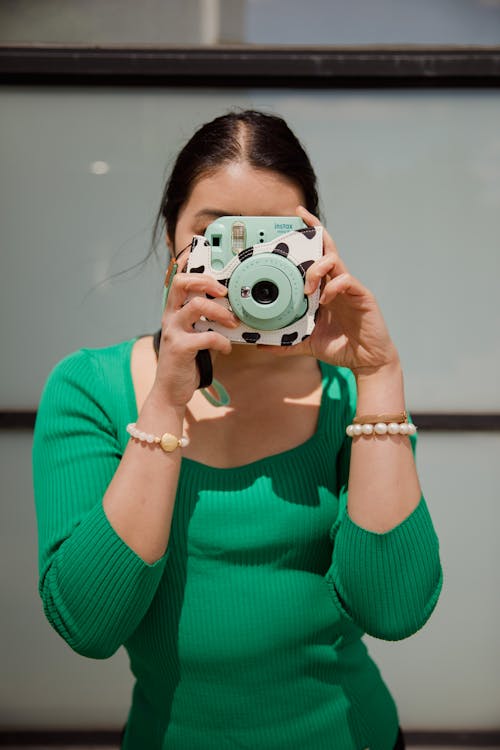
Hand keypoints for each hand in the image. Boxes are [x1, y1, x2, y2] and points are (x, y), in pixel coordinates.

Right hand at [152, 258, 237, 406]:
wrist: (171, 391)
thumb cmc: (185, 364)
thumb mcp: (196, 338)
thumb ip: (208, 323)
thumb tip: (232, 313)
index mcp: (173, 313)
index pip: (180, 282)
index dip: (200, 276)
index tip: (219, 282)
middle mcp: (170, 318)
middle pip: (182, 283)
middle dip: (207, 282)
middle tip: (224, 293)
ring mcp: (173, 331)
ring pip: (196, 305)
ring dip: (220, 311)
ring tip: (232, 322)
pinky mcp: (180, 347)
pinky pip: (207, 336)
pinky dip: (222, 341)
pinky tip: (226, 349)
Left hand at [263, 206, 399, 375]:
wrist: (365, 360)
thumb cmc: (340, 346)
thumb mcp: (306, 343)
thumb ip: (286, 341)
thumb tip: (262, 343)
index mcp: (324, 289)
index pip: (316, 256)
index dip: (309, 235)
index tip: (296, 217)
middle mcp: (336, 284)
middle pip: (327, 248)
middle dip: (314, 232)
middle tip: (300, 221)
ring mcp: (349, 288)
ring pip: (335, 261)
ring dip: (316, 268)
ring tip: (306, 288)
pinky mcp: (362, 296)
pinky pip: (347, 281)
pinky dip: (333, 286)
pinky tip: (325, 299)